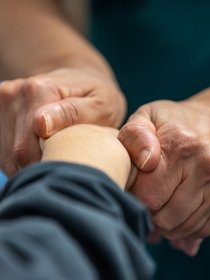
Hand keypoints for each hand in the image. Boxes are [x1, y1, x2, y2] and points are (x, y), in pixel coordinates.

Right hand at [0, 67, 125, 175]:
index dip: (49, 166)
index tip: (69, 170)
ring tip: (60, 158)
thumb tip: (41, 124)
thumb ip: (73, 114)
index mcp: (38, 90)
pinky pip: (6, 151)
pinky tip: (45, 153)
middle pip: (17, 152)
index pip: (29, 146)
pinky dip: (24, 161)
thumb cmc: (97, 96)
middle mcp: (14, 94)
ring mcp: (3, 105)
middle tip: (68, 169)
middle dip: (41, 168)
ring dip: (31, 166)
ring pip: (9, 155)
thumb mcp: (99, 104)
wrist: (81, 79)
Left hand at [119, 82, 209, 254]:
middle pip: (165, 218)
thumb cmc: (179, 122)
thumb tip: (144, 162)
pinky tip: (182, 211)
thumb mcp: (150, 116)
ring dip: (168, 224)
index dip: (135, 198)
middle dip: (151, 214)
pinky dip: (188, 227)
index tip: (135, 190)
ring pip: (183, 229)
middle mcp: (208, 167)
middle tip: (149, 199)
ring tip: (163, 206)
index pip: (148, 197)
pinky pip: (204, 231)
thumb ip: (134, 135)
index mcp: (180, 145)